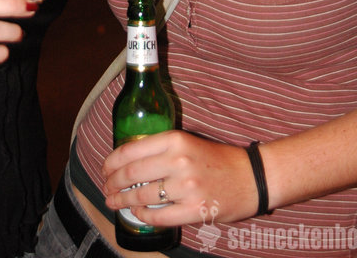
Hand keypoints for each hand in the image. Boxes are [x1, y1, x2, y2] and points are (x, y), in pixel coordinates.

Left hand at [102, 130, 258, 226]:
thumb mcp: (188, 143)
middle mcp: (178, 161)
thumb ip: (162, 149)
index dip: (111, 162)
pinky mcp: (194, 209)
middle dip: (112, 183)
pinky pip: (158, 216)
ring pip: (141, 197)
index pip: (130, 150)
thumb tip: (128, 161)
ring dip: (123, 201)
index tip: (105, 169)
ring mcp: (186, 187)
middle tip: (106, 188)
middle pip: (131, 174)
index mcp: (175, 139)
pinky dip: (143, 216)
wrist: (252, 177)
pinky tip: (138, 213)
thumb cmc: (218, 159)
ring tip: (115, 202)